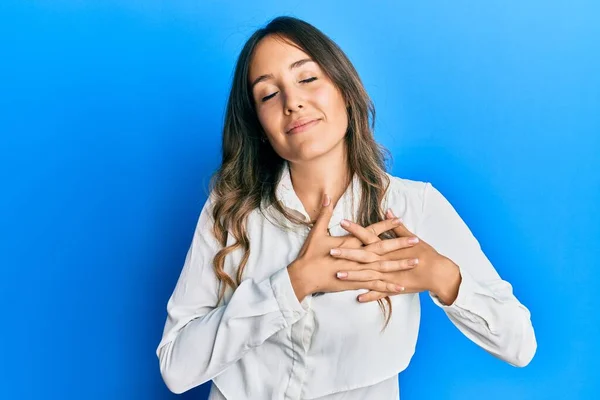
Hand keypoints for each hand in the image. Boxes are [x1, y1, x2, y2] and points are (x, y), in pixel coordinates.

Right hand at [286, 194, 410, 301]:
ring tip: (415, 262)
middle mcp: (357, 257)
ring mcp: (357, 272)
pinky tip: (401, 287)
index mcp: (349, 243)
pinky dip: (387, 287)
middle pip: (383, 250)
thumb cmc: (310, 255)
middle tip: (417, 241)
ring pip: (383, 269)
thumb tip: (327, 195)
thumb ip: (324, 213)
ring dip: (400, 265)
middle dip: (400, 245)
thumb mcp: (316, 232)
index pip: (371, 232)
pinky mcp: (355, 284)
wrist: (304, 278)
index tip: (399, 219)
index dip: (386, 226)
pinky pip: (374, 285)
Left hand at [330, 209, 460, 302]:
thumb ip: (397, 226)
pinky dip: (369, 295)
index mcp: (389, 248)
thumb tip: (389, 210)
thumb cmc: (425, 253)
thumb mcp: (411, 237)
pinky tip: (357, 298)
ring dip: (353, 275)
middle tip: (330, 250)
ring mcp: (389, 276)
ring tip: (338, 274)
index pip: (369, 236)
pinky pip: (379, 293)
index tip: (342, 222)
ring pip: (367, 275)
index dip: (355, 229)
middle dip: (347, 253)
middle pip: (363, 256)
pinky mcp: (394, 287)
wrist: (438, 272)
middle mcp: (386, 261)